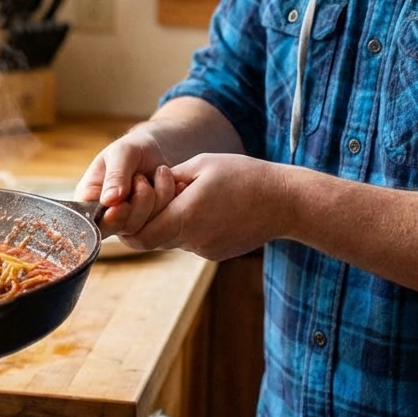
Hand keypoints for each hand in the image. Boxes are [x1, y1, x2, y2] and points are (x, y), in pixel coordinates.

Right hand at [74, 125, 176, 235]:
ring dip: (157, 199)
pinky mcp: (149, 225)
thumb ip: (116, 176)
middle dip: (139, 202)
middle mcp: (106, 216)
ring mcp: (128, 222)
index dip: (112, 217)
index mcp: (89, 199)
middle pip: (122, 227)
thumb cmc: (133, 148)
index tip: (125, 203)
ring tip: (159, 174)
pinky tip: (175, 185)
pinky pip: (162, 225)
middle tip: (141, 178)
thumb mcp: (122, 153)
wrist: (157, 151)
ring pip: (144, 229)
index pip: (93, 221)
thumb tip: (109, 201)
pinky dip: (171, 203)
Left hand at [120, 153, 279, 259]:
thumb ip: (169, 180)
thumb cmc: (245, 176)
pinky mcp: (217, 252)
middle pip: (151, 238)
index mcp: (186, 216)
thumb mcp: (202, 164)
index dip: (131, 216)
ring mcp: (206, 249)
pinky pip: (190, 240)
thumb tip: (147, 188)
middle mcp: (193, 240)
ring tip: (189, 192)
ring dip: (169, 218)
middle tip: (159, 189)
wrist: (286, 202)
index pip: (139, 234)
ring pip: (170, 239)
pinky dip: (188, 225)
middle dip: (146, 215)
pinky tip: (207, 206)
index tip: (143, 188)